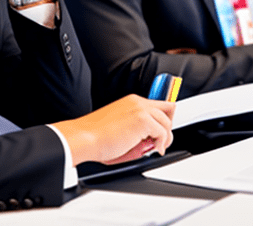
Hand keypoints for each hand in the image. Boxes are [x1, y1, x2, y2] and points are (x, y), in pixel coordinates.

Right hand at [51, 95, 174, 165]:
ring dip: (165, 137)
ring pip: (167, 122)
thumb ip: (136, 128)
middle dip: (168, 126)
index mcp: (131, 102)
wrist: (84, 138)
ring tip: (156, 147)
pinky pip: (163, 133)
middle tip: (161, 141)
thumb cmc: (95, 137)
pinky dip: (161, 144)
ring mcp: (141, 110)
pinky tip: (154, 150)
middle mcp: (137, 102)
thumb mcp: (119, 127)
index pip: (157, 104)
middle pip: (168, 109)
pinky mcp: (144, 121)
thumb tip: (151, 139)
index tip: (163, 129)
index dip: (164, 118)